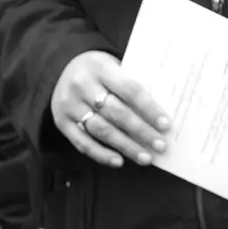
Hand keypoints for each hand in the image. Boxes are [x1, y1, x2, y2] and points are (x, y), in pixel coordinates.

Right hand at [50, 50, 172, 167]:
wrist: (61, 69)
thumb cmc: (100, 73)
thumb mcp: (114, 68)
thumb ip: (132, 87)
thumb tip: (161, 118)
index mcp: (100, 67)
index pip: (130, 89)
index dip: (149, 109)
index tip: (166, 125)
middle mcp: (82, 85)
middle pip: (116, 112)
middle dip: (141, 132)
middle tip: (160, 146)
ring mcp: (70, 104)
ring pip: (101, 130)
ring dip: (126, 146)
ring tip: (146, 158)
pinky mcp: (62, 122)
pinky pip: (82, 142)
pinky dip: (102, 154)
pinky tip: (119, 161)